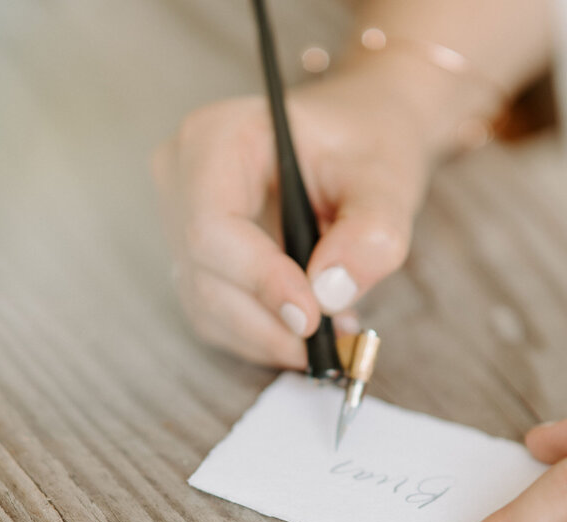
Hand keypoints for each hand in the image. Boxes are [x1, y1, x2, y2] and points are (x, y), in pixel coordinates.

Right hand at [152, 69, 435, 367]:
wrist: (358, 143)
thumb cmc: (365, 145)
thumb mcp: (386, 178)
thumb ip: (370, 232)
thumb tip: (331, 293)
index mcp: (216, 138)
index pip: (211, 225)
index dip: (259, 279)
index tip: (313, 316)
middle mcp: (182, 179)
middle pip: (205, 276)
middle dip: (271, 321)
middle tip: (338, 338)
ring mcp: (180, 223)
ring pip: (208, 309)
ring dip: (271, 336)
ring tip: (336, 329)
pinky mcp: (196, 262)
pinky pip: (218, 319)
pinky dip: (265, 336)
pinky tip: (313, 325)